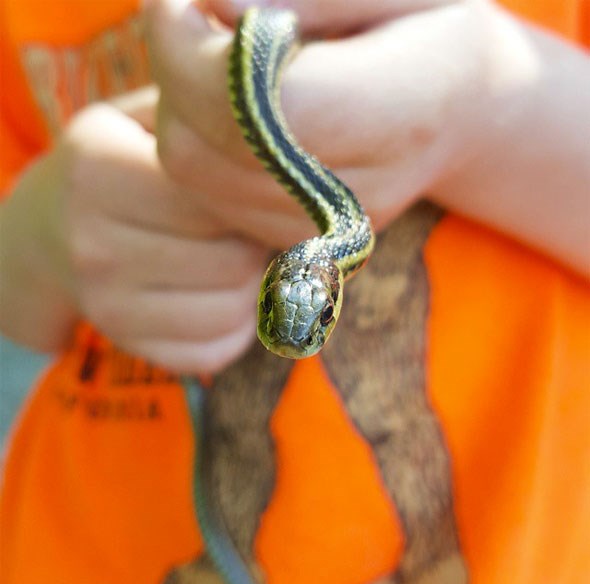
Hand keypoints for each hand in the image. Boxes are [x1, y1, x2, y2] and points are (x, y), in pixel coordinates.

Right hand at [0, 92, 267, 372]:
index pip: (219, 199)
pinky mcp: (127, 343)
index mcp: (97, 171)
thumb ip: (205, 122)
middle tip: (250, 230)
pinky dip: (237, 329)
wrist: (48, 230)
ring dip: (254, 288)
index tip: (263, 193)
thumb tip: (291, 155)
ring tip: (238, 260)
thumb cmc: (118, 164)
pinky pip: (213, 352)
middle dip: (257, 245)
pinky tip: (225, 296)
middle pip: (234, 262)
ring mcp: (106, 305)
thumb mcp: (145, 118)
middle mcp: (93, 245)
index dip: (257, 199)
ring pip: (231, 312)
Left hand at [146, 0, 589, 275]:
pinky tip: (234, 110)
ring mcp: (325, 226)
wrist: (463, 111)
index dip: (195, 54)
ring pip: (198, 177)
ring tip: (219, 62)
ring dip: (183, 109)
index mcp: (405, 116)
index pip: (265, 108)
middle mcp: (362, 193)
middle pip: (211, 151)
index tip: (176, 0)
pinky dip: (199, 144)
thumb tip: (211, 4)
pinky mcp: (296, 234)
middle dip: (178, 75)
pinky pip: (207, 195)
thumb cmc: (431, 28)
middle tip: (197, 20)